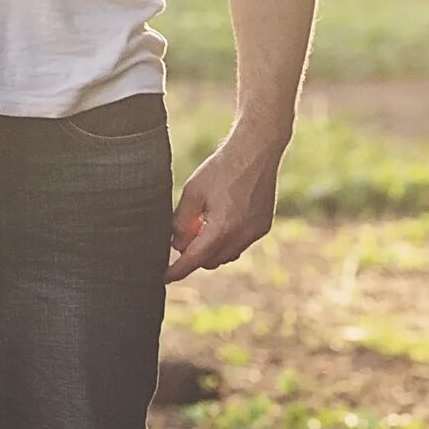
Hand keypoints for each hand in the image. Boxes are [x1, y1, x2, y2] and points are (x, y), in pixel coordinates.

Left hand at [167, 130, 284, 282]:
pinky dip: (228, 239)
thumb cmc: (221, 168)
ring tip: (203, 224)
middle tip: (183, 235)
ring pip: (227, 254)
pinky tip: (222, 218)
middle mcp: (242, 236)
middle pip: (211, 261)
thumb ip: (181, 222)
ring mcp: (255, 232)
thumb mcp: (192, 192)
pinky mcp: (263, 226)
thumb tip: (177, 244)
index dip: (177, 270)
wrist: (256, 150)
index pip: (194, 260)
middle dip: (195, 255)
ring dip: (212, 249)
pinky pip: (241, 243)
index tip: (165, 277)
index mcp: (222, 229)